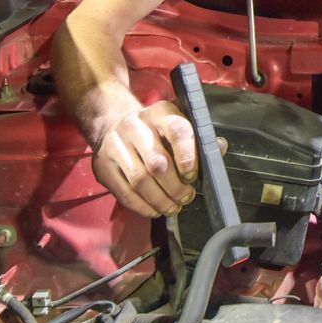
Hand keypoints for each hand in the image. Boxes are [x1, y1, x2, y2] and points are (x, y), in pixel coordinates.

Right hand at [91, 99, 197, 217]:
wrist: (113, 124)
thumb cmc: (155, 130)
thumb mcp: (177, 124)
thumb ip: (199, 138)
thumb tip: (218, 149)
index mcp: (160, 113)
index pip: (177, 131)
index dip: (188, 156)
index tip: (192, 177)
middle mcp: (135, 126)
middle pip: (157, 162)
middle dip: (175, 187)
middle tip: (186, 197)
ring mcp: (115, 146)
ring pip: (140, 181)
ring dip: (160, 200)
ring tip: (173, 207)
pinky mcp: (103, 166)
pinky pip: (124, 192)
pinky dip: (142, 206)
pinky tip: (155, 210)